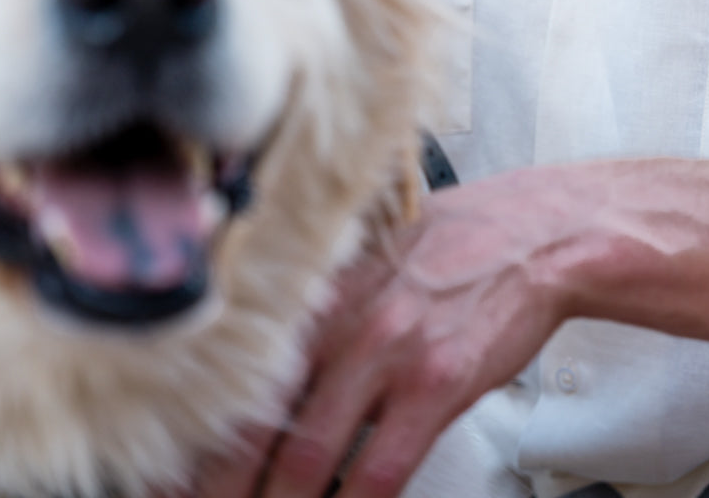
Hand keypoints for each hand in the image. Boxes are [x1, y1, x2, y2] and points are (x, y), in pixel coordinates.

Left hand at [191, 166, 577, 497]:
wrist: (534, 236)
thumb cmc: (456, 244)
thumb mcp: (371, 259)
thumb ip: (325, 308)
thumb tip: (282, 368)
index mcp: (321, 293)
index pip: (239, 377)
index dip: (199, 438)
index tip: (174, 476)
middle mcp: (344, 322)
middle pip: (258, 424)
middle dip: (221, 487)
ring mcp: (389, 354)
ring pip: (308, 457)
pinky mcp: (437, 384)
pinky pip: (380, 469)